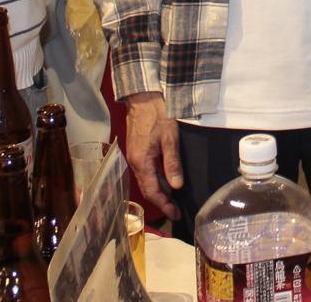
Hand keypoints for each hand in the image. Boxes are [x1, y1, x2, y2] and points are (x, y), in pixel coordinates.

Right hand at [124, 92, 182, 220]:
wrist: (142, 97)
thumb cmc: (157, 114)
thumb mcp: (170, 138)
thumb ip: (172, 164)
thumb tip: (176, 187)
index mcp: (142, 162)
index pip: (152, 191)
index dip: (164, 205)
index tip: (175, 214)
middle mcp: (135, 162)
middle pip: (147, 188)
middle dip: (162, 201)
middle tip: (176, 211)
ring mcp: (134, 156)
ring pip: (146, 180)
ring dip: (159, 190)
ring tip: (173, 199)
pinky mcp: (136, 150)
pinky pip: (145, 171)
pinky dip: (155, 179)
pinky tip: (165, 180)